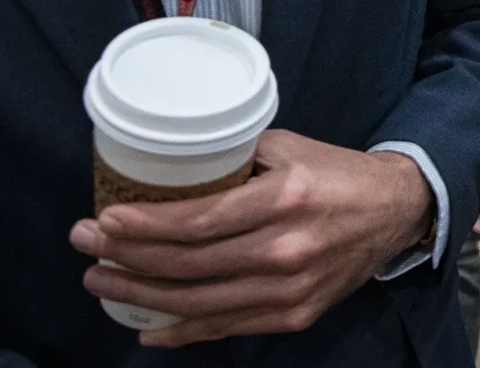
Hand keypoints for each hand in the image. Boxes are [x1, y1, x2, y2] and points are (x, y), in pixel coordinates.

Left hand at [71, 131, 432, 346]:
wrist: (395, 212)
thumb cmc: (336, 174)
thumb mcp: (289, 149)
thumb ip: (235, 157)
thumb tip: (171, 163)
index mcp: (284, 199)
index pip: (197, 222)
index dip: (142, 227)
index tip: (102, 220)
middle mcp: (285, 249)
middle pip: (187, 265)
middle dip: (125, 258)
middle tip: (84, 246)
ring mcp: (289, 289)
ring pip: (197, 303)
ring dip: (139, 296)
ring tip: (100, 282)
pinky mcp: (293, 315)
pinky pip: (225, 328)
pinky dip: (181, 331)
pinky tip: (147, 325)